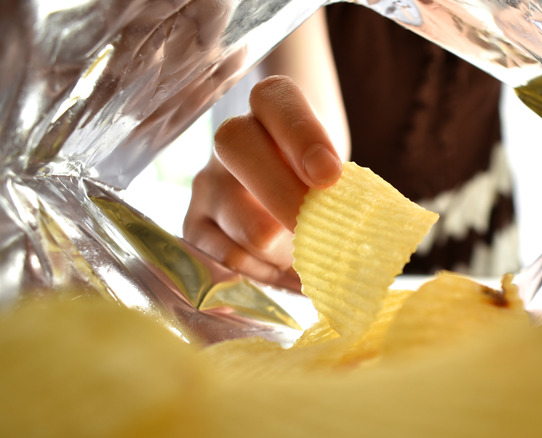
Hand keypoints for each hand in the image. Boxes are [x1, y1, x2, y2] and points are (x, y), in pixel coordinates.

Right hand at [183, 75, 342, 290]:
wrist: (285, 199)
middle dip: (291, 202)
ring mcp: (207, 183)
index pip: (274, 99)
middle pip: (241, 150)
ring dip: (290, 252)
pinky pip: (234, 260)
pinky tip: (285, 270)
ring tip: (308, 254)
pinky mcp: (194, 226)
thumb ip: (340, 187)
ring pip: (250, 226)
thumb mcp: (334, 169)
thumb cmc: (320, 180)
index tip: (329, 173)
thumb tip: (348, 233)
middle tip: (326, 232)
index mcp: (271, 108)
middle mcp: (230, 138)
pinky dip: (268, 274)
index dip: (301, 135)